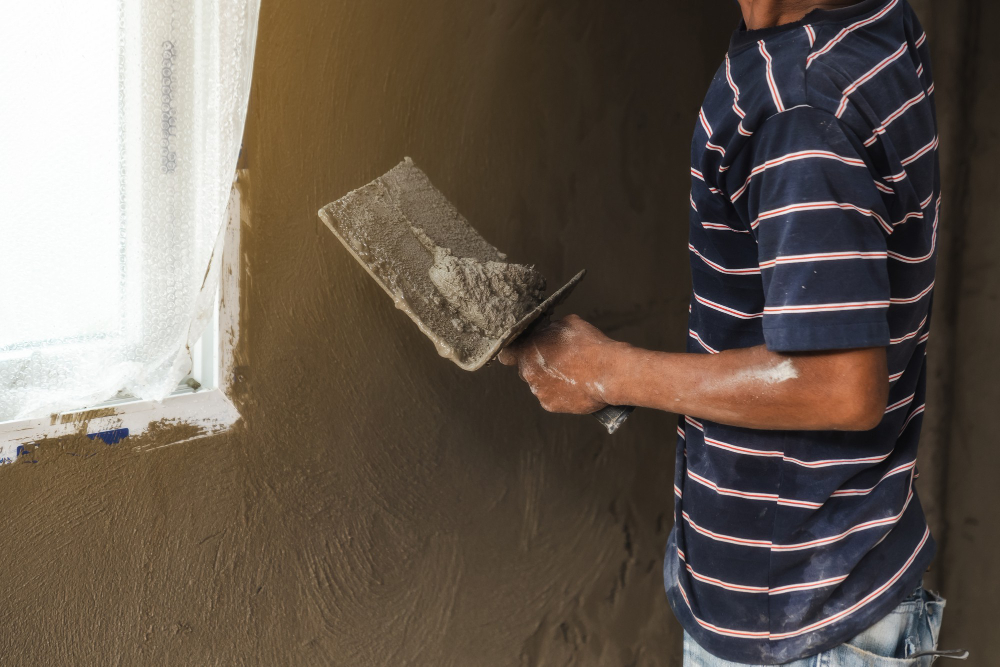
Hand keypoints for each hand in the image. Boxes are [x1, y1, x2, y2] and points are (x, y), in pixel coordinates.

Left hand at [497, 314, 618, 413]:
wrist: (609, 372)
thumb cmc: (590, 346)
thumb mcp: (567, 324)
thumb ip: (549, 330)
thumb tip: (547, 333)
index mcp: (528, 351)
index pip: (507, 354)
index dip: (515, 352)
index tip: (522, 352)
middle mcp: (528, 373)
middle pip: (526, 369)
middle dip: (538, 365)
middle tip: (559, 361)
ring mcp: (539, 391)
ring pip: (539, 384)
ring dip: (550, 380)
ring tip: (572, 374)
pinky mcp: (551, 405)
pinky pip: (551, 398)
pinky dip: (561, 394)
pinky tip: (575, 386)